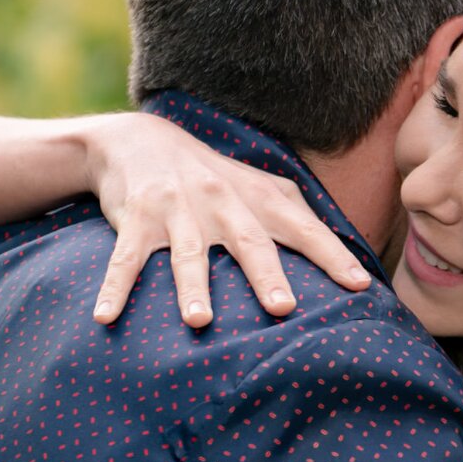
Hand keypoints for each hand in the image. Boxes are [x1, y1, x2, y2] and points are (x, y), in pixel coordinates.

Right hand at [80, 112, 371, 326]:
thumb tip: (351, 255)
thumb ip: (299, 215)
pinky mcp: (136, 219)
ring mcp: (178, 210)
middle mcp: (221, 201)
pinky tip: (105, 317)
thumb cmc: (213, 178)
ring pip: (187, 253)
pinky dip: (115, 288)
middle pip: (248, 241)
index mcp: (257, 198)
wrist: (138, 140)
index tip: (357, 285)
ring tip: (199, 321)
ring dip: (191, 287)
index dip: (331, 255)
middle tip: (283, 308)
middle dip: (265, 274)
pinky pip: (125, 259)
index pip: (302, 228)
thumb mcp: (258, 187)